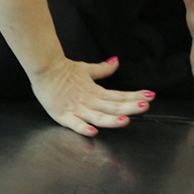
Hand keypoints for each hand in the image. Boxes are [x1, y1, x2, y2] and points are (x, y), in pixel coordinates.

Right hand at [27, 56, 151, 136]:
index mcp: (95, 91)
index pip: (119, 95)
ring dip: (112, 119)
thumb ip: (103, 69)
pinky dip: (83, 128)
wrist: (43, 67)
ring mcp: (77, 109)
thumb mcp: (86, 69)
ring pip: (97, 116)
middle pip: (112, 106)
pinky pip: (75, 124)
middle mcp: (89, 101)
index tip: (151, 96)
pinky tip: (94, 132)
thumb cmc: (64, 70)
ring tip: (126, 119)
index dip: (135, 96)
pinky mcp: (63, 115)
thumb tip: (116, 61)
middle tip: (145, 106)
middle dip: (130, 106)